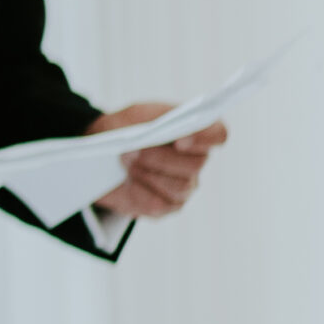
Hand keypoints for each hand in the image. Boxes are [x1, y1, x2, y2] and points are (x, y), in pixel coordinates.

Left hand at [88, 102, 227, 218]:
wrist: (106, 152)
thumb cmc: (127, 129)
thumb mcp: (131, 116)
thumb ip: (142, 123)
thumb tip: (142, 139)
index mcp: (195, 131)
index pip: (217, 134)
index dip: (205, 138)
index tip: (181, 140)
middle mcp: (197, 160)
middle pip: (195, 164)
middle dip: (161, 158)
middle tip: (132, 150)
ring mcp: (186, 186)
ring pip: (179, 187)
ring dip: (148, 174)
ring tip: (126, 162)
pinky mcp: (168, 207)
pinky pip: (158, 204)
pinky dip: (138, 192)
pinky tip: (125, 182)